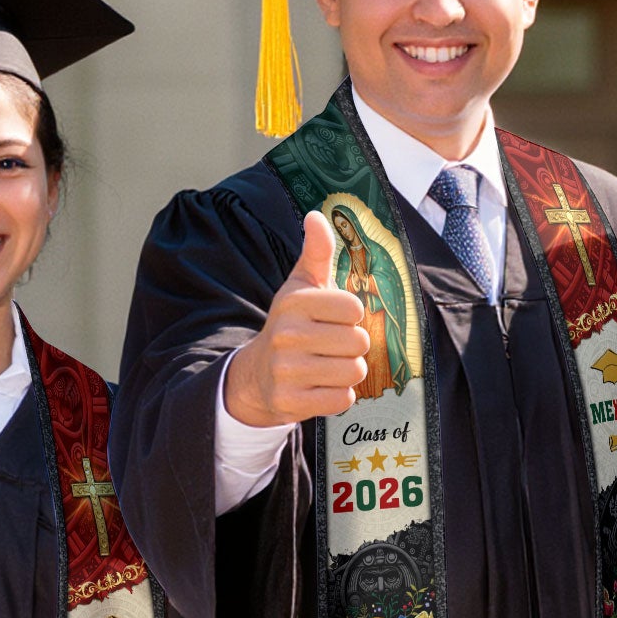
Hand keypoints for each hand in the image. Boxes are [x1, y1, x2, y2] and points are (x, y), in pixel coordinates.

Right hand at [222, 209, 371, 427]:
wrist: (257, 374)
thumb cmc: (291, 324)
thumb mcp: (301, 286)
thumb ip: (317, 252)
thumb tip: (316, 215)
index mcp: (295, 302)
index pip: (354, 308)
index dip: (351, 316)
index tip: (334, 318)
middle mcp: (288, 335)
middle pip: (358, 342)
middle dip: (353, 346)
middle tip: (332, 346)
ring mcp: (287, 371)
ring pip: (354, 372)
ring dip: (348, 371)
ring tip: (328, 365)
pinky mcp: (291, 402)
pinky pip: (343, 400)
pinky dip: (339, 396)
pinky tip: (321, 386)